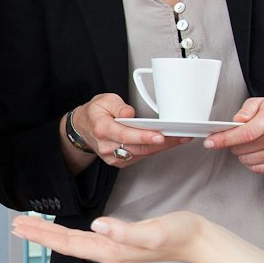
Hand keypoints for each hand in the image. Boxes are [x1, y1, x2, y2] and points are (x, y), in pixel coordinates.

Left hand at [10, 211, 203, 262]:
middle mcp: (109, 250)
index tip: (21, 228)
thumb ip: (126, 231)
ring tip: (31, 227)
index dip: (43, 236)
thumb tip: (97, 225)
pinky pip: (86, 238)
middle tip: (14, 226)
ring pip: (74, 241)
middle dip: (39, 235)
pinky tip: (65, 229)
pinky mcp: (122, 239)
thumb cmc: (180, 234)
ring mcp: (115, 246)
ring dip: (51, 234)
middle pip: (66, 244)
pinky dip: (69, 232)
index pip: (68, 244)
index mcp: (112, 249)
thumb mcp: (154, 230)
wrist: (200, 240)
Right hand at [73, 93, 191, 168]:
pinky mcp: (120, 162)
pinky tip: (167, 142)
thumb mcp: (103, 100)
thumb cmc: (95, 113)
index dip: (144, 136)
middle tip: (180, 136)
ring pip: (142, 153)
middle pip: (138, 147)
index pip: (125, 134)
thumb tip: (130, 113)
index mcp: (102, 129)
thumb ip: (117, 106)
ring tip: (179, 138)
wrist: (83, 129)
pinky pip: (140, 156)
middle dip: (162, 142)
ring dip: (162, 146)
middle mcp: (107, 146)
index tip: (160, 135)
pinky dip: (154, 149)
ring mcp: (113, 157)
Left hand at [203, 97, 263, 174]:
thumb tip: (236, 121)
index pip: (245, 133)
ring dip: (243, 154)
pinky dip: (252, 162)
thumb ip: (246, 110)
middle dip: (234, 144)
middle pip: (243, 149)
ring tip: (251, 144)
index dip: (225, 139)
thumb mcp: (260, 103)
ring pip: (248, 160)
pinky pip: (258, 169)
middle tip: (239, 137)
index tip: (210, 142)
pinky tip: (257, 152)